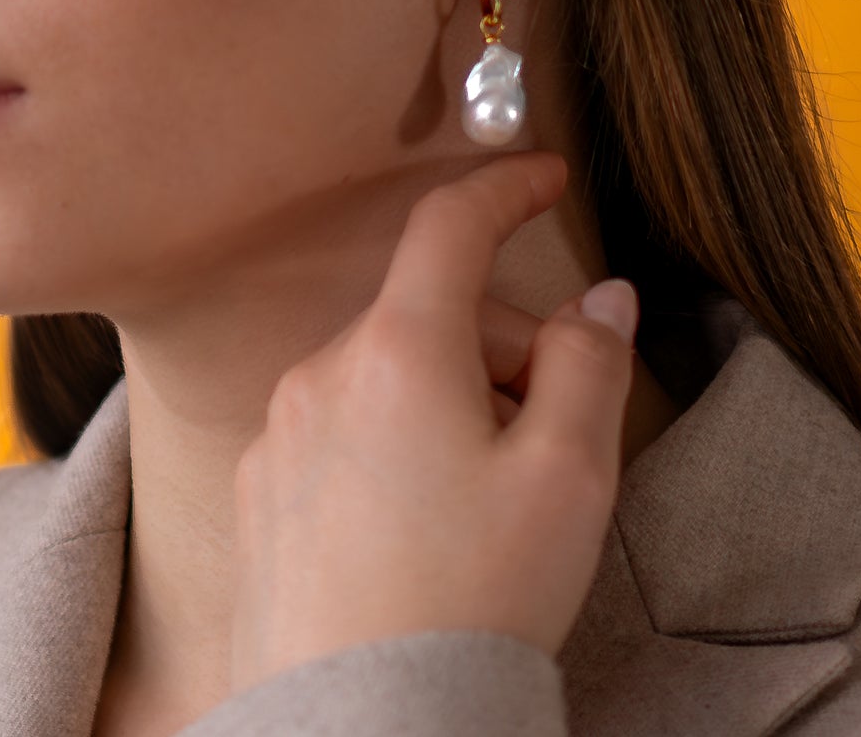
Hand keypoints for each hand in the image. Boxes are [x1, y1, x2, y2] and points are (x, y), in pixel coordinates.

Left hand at [226, 150, 640, 692]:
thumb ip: (591, 364)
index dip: (505, 188)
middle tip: (551, 435)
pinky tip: (425, 537)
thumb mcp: (570, 476)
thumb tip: (601, 301)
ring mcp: (279, 440)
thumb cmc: (470, 605)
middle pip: (428, 317)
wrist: (363, 726)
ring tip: (487, 507)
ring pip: (384, 379)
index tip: (543, 178)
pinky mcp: (260, 500)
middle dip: (502, 350)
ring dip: (447, 406)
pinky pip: (341, 438)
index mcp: (398, 352)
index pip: (450, 226)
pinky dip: (393, 453)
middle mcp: (321, 378)